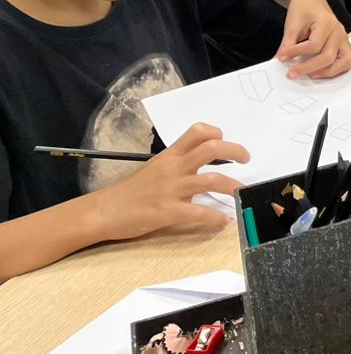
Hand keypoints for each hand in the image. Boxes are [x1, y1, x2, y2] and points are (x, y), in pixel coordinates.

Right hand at [89, 123, 248, 239]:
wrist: (102, 211)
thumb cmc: (128, 192)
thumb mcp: (153, 170)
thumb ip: (175, 166)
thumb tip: (196, 169)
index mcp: (169, 156)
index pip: (197, 132)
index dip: (216, 132)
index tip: (225, 141)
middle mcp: (173, 168)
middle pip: (211, 148)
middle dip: (236, 150)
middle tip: (246, 159)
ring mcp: (172, 189)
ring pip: (212, 180)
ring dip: (233, 186)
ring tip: (242, 192)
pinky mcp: (168, 211)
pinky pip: (199, 212)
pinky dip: (216, 218)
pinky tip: (224, 221)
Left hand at [278, 0, 350, 78]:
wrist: (311, 0)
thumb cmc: (304, 8)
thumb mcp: (292, 23)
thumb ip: (288, 43)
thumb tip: (282, 59)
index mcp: (327, 23)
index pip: (314, 45)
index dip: (296, 53)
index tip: (282, 57)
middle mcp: (339, 32)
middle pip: (328, 56)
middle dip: (308, 68)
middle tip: (291, 73)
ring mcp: (344, 38)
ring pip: (344, 61)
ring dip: (328, 72)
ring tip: (311, 76)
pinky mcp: (344, 44)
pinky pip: (349, 60)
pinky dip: (341, 68)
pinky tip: (327, 71)